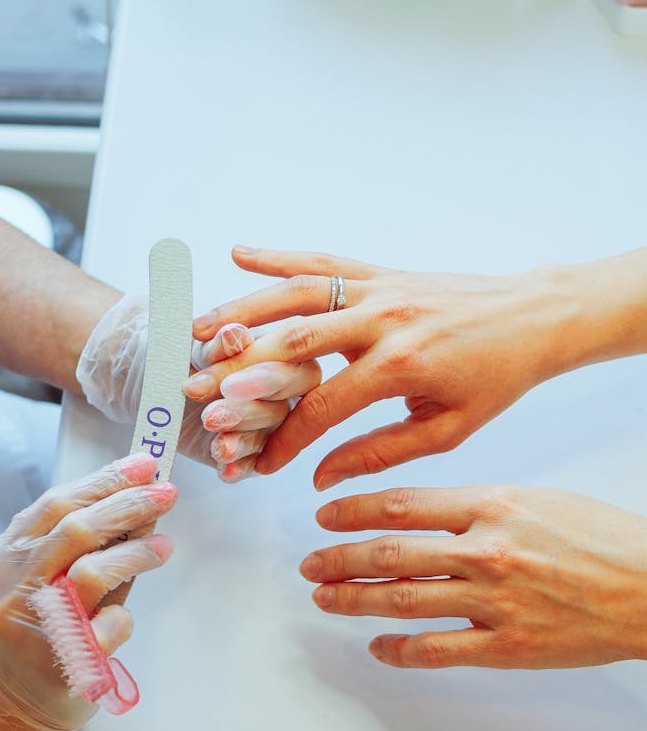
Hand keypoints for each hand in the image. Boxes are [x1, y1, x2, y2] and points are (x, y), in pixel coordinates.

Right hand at [0, 453, 176, 730]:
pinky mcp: (61, 663)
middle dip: (127, 504)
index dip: (104, 481)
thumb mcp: (53, 577)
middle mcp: (9, 589)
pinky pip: (107, 627)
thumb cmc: (42, 629)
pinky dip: (123, 615)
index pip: (55, 505)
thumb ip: (91, 543)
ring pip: (91, 573)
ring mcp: (32, 628)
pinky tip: (124, 614)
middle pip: (74, 531)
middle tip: (165, 493)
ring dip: (136, 552)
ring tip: (162, 546)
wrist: (15, 702)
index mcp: (3, 559)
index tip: (143, 465)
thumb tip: (141, 500)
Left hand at [76, 293, 319, 481]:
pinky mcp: (250, 450)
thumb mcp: (189, 348)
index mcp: (278, 351)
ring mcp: (268, 421)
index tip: (225, 386)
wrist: (153, 380)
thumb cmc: (178, 354)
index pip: (283, 364)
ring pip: (268, 436)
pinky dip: (238, 467)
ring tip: (218, 446)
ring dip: (241, 441)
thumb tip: (233, 335)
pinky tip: (224, 469)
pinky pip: (253, 463)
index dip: (257, 377)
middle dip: (247, 412)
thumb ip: (213, 346)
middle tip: (213, 416)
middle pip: (282, 404)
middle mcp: (282, 388)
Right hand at [186, 246, 582, 489]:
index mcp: (399, 366)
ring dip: (242, 312)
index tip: (258, 465)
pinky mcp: (382, 271)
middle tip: (195, 391)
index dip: (284, 440)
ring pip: (296, 296)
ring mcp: (378, 288)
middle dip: (238, 373)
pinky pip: (323, 260)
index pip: (321, 408)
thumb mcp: (447, 430)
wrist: (534, 317)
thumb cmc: (495, 378)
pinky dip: (279, 257)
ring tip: (197, 330)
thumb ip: (380, 452)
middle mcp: (381, 320)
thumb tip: (322, 476)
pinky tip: (241, 254)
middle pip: (291, 347)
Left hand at [299, 485, 646, 668]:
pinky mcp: (506, 646)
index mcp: (492, 506)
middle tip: (310, 563)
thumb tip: (417, 517)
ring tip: (323, 597)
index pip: (401, 505)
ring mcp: (493, 602)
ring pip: (402, 601)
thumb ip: (474, 508)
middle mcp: (485, 552)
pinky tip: (376, 646)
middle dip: (339, 558)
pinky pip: (436, 650)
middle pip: (390, 554)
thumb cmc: (598, 538)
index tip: (325, 515)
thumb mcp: (533, 500)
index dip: (353, 511)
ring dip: (353, 599)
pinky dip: (398, 649)